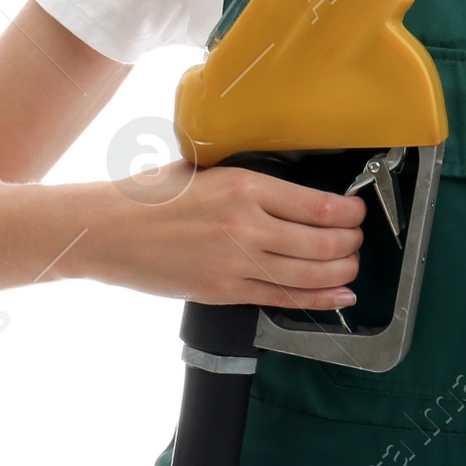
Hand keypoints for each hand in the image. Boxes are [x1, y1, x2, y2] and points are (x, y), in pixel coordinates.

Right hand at [78, 160, 367, 307]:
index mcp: (245, 186)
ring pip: (309, 274)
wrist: (108, 231)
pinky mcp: (225, 291)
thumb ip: (246, 176)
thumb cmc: (151, 194)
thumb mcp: (204, 166)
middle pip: (322, 242)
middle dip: (351, 242)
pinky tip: (339, 295)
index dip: (349, 211)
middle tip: (358, 237)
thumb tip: (286, 180)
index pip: (317, 204)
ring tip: (352, 264)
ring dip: (341, 271)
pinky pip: (282, 299)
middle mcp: (247, 226)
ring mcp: (236, 263)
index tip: (357, 210)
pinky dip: (318, 299)